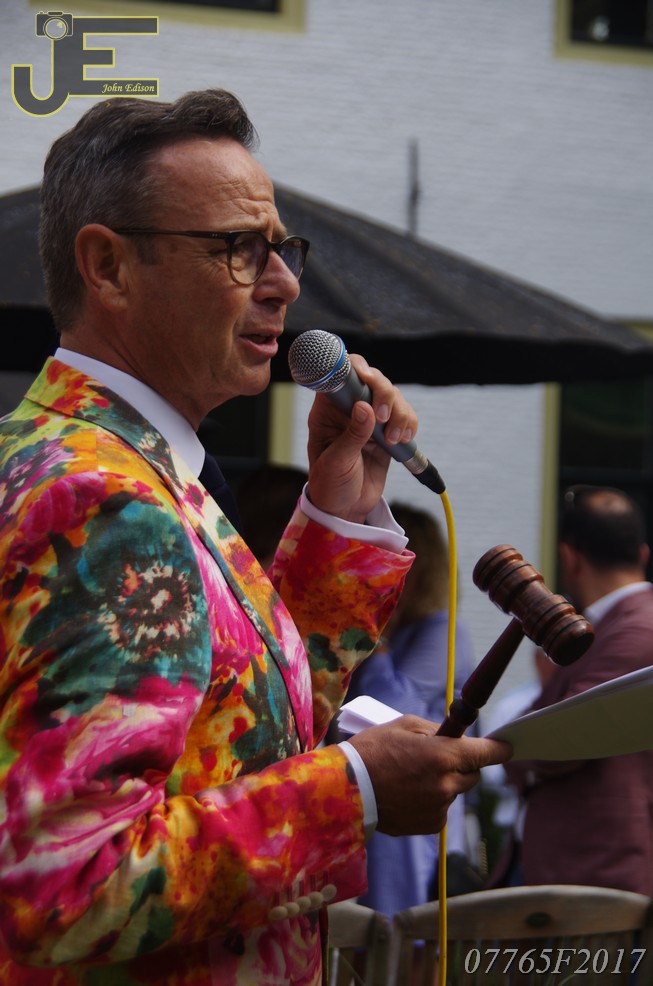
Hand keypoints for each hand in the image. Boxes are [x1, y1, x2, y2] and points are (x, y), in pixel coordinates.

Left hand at [304, 356, 417, 523]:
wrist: (345, 509)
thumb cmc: (330, 485)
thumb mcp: (336, 462)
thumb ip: (351, 436)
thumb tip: (364, 408)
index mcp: (327, 411)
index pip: (341, 377)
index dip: (356, 369)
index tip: (366, 378)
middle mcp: (349, 409)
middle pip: (373, 381)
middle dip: (384, 394)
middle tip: (384, 418)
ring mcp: (370, 419)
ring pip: (393, 397)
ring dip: (400, 413)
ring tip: (393, 440)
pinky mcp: (387, 432)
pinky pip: (404, 416)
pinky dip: (409, 424)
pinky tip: (402, 440)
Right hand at [348, 715, 511, 835]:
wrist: (347, 790)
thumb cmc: (373, 751)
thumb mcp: (403, 726)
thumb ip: (436, 730)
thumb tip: (455, 735)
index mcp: (444, 755)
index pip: (486, 752)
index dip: (499, 749)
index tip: (507, 747)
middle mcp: (447, 784)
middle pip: (473, 774)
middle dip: (462, 765)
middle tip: (438, 757)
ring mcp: (440, 807)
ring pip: (455, 791)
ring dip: (444, 783)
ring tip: (412, 777)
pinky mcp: (431, 825)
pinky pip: (442, 808)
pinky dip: (432, 801)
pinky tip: (408, 794)